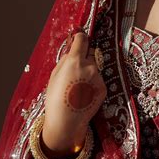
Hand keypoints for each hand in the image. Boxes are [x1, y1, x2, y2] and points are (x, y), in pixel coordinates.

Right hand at [42, 30, 105, 157]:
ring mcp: (98, 77)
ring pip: (95, 68)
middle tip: (76, 70)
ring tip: (78, 87)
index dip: (80, 38)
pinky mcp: (104, 88)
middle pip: (90, 54)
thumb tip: (72, 48)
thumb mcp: (54, 75)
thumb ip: (65, 59)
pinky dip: (92, 84)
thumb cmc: (56, 98)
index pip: (83, 39)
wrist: (66, 121)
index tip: (79, 37)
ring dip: (89, 72)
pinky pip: (98, 80)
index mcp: (75, 61)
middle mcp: (90, 66)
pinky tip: (84, 94)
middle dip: (85, 58)